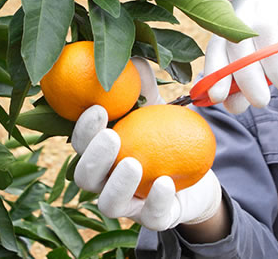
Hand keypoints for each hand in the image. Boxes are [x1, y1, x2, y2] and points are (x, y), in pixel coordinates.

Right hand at [70, 58, 222, 231]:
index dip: (83, 129)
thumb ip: (143, 86)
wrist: (197, 171)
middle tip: (113, 137)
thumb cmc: (165, 133)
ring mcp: (128, 204)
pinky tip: (166, 182)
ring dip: (116, 185)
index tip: (100, 109)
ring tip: (133, 164)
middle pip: (84, 177)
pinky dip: (155, 201)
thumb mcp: (156, 108)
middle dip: (93, 158)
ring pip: (108, 205)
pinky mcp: (153, 218)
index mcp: (99, 153)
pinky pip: (149, 216)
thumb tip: (134, 58)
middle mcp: (105, 180)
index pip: (79, 143)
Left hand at [204, 0, 277, 112]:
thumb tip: (232, 106)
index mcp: (231, 20)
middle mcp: (246, 8)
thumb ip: (244, 81)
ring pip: (269, 46)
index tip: (217, 97)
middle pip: (239, 46)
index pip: (216, 46)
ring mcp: (271, 4)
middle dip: (248, 79)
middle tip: (260, 102)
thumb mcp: (258, 55)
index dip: (215, 72)